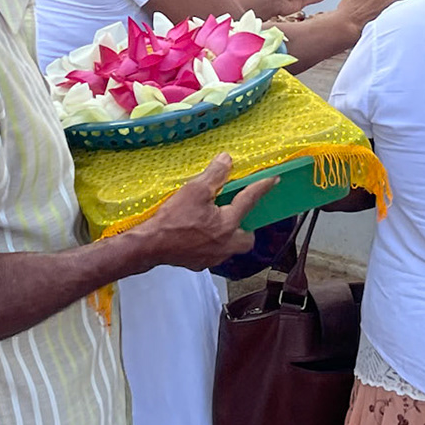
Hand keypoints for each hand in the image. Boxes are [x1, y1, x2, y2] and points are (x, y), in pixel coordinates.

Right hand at [126, 154, 276, 272]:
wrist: (150, 245)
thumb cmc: (173, 218)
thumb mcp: (195, 190)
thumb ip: (214, 175)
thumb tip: (227, 160)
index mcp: (227, 224)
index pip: (249, 201)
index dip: (261, 188)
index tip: (273, 180)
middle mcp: (225, 244)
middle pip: (246, 239)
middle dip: (247, 227)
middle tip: (237, 214)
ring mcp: (212, 257)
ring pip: (230, 248)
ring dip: (228, 236)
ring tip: (216, 224)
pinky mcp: (198, 264)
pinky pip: (213, 254)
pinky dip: (211, 244)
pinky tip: (199, 235)